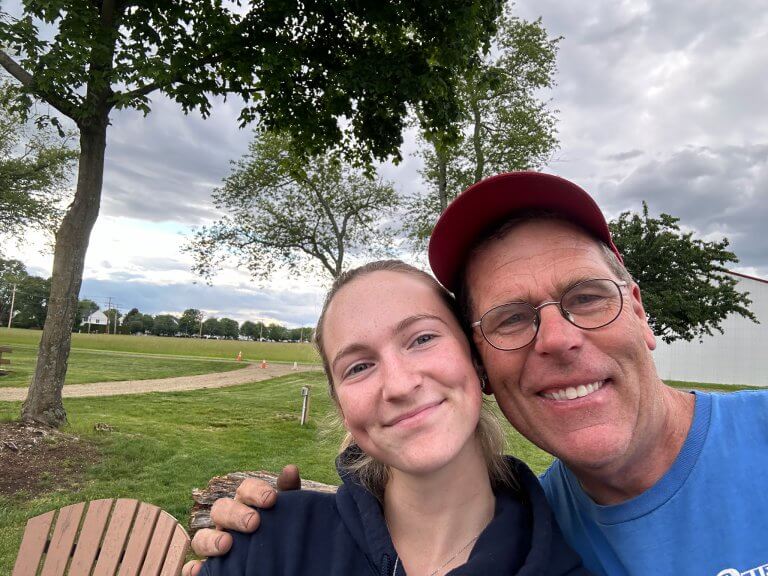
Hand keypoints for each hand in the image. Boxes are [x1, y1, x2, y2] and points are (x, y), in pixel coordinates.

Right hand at [182, 465, 300, 575]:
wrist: (280, 557)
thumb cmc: (283, 528)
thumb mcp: (289, 511)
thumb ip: (290, 491)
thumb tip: (290, 469)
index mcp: (246, 504)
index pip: (244, 489)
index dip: (255, 491)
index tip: (272, 499)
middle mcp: (227, 522)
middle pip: (220, 509)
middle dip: (235, 514)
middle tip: (254, 523)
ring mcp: (215, 543)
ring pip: (201, 537)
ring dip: (211, 540)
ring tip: (227, 544)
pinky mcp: (210, 567)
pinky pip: (193, 566)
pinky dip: (193, 567)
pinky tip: (199, 570)